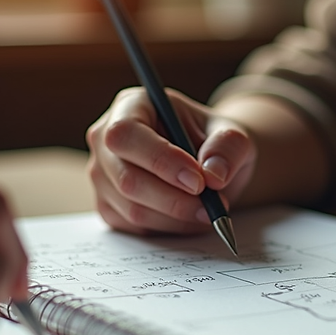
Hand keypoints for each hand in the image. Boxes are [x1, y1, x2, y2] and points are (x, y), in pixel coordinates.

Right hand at [86, 87, 255, 233]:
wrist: (208, 165)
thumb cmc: (213, 143)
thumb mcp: (232, 135)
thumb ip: (228, 147)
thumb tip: (213, 174)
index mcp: (131, 106)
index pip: (127, 133)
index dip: (160, 160)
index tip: (199, 181)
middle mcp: (106, 139)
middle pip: (126, 178)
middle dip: (174, 199)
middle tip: (212, 206)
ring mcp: (103, 175)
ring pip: (132, 208)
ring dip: (176, 217)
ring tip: (209, 211)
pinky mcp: (108, 206)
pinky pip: (135, 227)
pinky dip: (169, 228)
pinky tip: (190, 217)